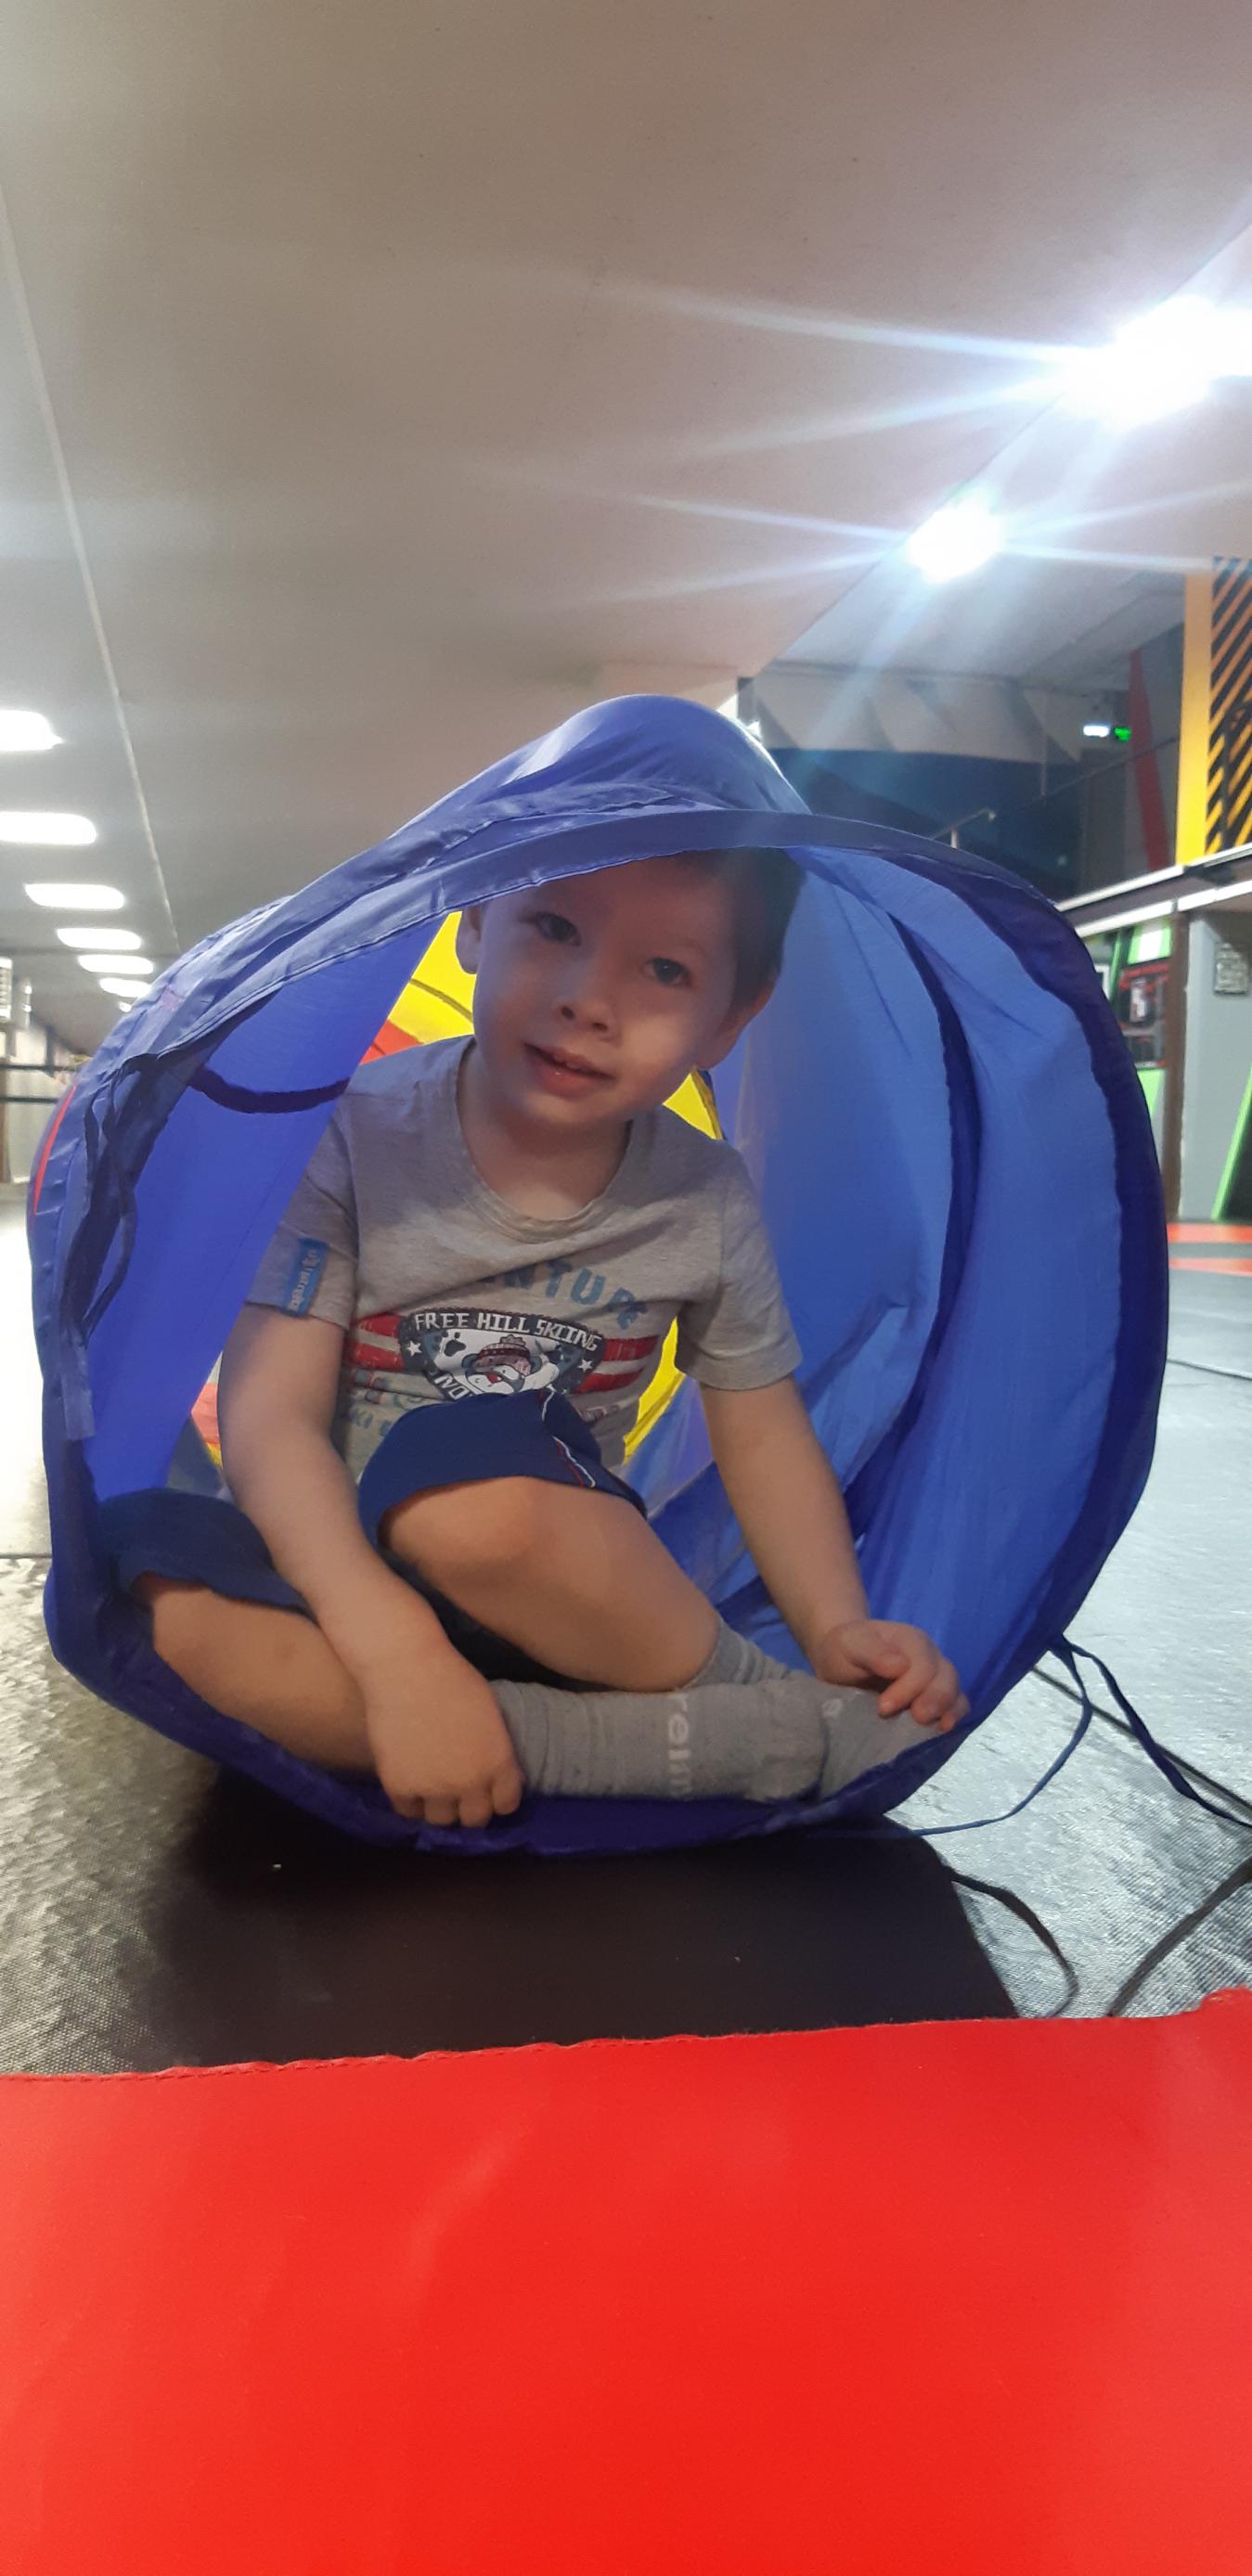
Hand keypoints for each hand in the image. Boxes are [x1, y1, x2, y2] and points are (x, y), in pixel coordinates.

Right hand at [355, 1622, 524, 1827]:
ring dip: (439, 1808)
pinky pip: (408, 1811)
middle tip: (459, 1793)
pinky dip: (410, 1801)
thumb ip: (496, 1751)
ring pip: (441, 1821)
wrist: (405, 1668)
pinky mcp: (400, 1787)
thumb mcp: (490, 1714)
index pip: (507, 1804)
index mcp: (499, 1761)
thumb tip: (502, 1778)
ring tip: (432, 1789)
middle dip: (469, 1808)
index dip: (497, 1798)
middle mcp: (470, 1783)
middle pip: (475, 1820)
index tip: (488, 1792)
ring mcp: (434, 1788)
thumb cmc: (452, 1678)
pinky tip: (410, 1782)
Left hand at [811, 1619, 968, 1731]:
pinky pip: (956, 1706)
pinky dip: (954, 1717)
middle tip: (919, 1718)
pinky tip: (944, 1731)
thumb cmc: (845, 1651)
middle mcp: (930, 1658)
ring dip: (949, 1710)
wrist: (840, 1662)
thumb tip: (901, 1667)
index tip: (883, 1707)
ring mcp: (936, 1678)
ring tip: (939, 1728)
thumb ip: (872, 1651)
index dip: (909, 1687)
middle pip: (946, 1677)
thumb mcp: (850, 1644)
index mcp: (911, 1641)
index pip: (922, 1664)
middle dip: (935, 1700)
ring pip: (955, 1692)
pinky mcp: (936, 1699)